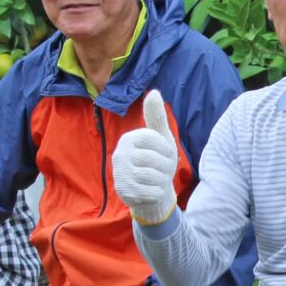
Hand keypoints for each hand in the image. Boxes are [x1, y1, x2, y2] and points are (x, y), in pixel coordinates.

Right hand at [111, 89, 178, 225]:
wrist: (151, 192)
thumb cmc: (158, 162)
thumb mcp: (161, 138)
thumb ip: (157, 117)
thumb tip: (153, 92)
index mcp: (129, 139)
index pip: (153, 139)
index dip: (166, 149)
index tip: (165, 154)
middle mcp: (120, 154)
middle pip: (153, 159)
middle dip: (166, 167)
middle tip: (163, 171)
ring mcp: (120, 174)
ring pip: (152, 176)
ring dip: (162, 180)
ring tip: (158, 180)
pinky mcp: (124, 192)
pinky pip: (151, 191)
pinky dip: (158, 192)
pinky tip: (153, 191)